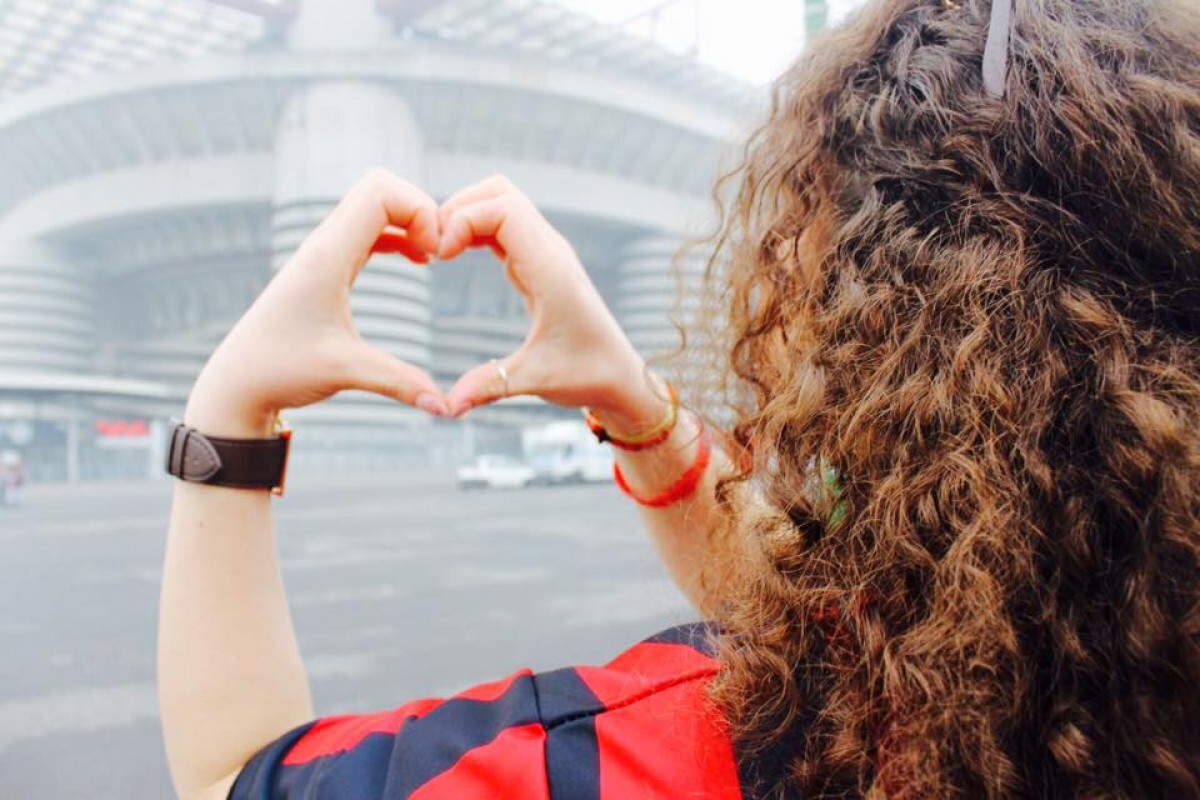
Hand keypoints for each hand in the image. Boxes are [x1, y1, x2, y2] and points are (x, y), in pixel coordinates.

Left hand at [185, 169, 447, 436]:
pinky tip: (417, 261)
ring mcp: (323, 253)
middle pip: (381, 188)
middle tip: (441, 253)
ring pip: (375, 206)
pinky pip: (369, 228)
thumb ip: (400, 383)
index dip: (420, 210)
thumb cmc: (280, 371)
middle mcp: (323, 245)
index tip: (437, 255)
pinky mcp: (326, 267)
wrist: (237, 383)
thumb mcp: (345, 373)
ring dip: (410, 220)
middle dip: (421, 210)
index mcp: (327, 256)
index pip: (381, 192)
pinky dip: (398, 233)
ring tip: (433, 257)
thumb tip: (446, 408)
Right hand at [437, 176, 666, 429]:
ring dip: (466, 214)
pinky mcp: (540, 263)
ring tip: (438, 250)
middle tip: (431, 247)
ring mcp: (547, 253)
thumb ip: (488, 386)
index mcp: (551, 270)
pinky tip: (454, 254)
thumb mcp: (536, 381)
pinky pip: (505, 226)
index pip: (503, 209)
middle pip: (500, 192)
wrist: (620, 377)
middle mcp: (551, 252)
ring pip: (503, 202)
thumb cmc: (587, 375)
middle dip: (459, 207)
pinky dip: (476, 228)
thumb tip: (446, 406)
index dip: (463, 219)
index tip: (439, 256)